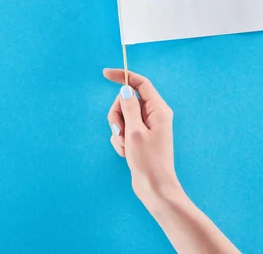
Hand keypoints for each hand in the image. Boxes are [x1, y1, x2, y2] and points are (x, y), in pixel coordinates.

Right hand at [103, 69, 182, 207]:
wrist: (154, 188)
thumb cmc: (148, 161)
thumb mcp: (134, 132)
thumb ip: (128, 108)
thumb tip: (125, 89)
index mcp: (158, 110)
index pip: (140, 83)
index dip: (123, 76)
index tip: (105, 73)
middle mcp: (154, 115)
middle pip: (127, 101)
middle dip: (118, 114)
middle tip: (121, 131)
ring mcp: (146, 127)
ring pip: (122, 116)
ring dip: (118, 130)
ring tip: (125, 146)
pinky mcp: (140, 137)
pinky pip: (122, 130)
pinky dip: (120, 140)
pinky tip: (126, 153)